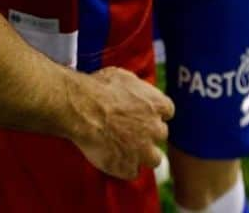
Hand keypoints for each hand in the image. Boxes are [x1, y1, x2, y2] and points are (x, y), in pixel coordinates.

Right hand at [64, 66, 173, 180]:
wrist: (82, 108)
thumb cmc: (98, 88)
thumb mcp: (123, 77)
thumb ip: (138, 90)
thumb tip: (139, 93)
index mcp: (157, 104)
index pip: (167, 110)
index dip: (154, 112)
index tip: (143, 112)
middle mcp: (155, 128)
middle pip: (160, 134)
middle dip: (148, 132)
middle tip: (130, 129)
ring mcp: (144, 151)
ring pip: (154, 158)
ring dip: (143, 154)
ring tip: (125, 149)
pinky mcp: (129, 167)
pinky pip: (132, 171)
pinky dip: (123, 166)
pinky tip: (111, 156)